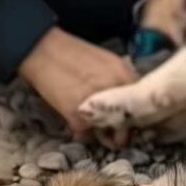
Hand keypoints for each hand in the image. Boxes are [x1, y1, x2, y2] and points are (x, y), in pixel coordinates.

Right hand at [19, 27, 135, 147]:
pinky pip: (86, 135)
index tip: (130, 119)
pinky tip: (76, 122)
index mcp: (125, 74)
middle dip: (123, 131)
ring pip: (108, 133)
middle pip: (128, 122)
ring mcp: (97, 105)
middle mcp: (115, 91)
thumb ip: (120, 79)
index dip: (136, 114)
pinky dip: (81, 133)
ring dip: (103, 134)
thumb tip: (128, 99)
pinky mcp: (77, 117)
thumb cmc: (72, 53)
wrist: (42, 49)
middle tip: (116, 133)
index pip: (143, 103)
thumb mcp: (106, 61)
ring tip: (95, 128)